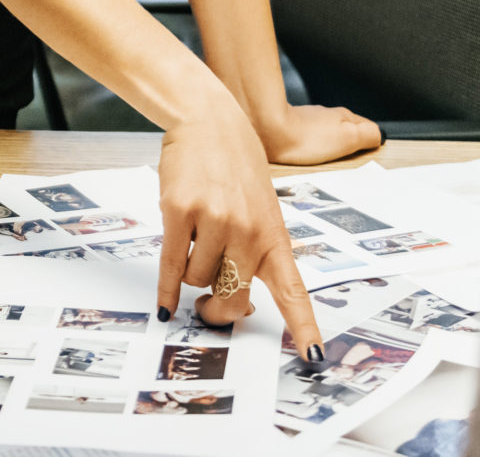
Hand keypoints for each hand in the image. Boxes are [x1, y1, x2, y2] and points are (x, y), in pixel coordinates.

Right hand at [154, 101, 323, 362]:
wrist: (209, 120)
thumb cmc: (236, 168)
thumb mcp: (261, 208)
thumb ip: (253, 251)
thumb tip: (233, 297)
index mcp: (274, 234)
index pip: (293, 290)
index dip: (304, 327)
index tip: (315, 359)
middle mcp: (247, 231)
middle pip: (233, 298)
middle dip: (218, 310)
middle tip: (210, 308)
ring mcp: (214, 220)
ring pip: (197, 279)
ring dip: (192, 272)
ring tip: (195, 242)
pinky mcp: (180, 211)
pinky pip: (170, 265)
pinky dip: (165, 291)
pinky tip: (163, 306)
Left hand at [257, 104, 380, 166]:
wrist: (268, 132)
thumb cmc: (306, 137)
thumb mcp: (348, 137)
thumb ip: (368, 135)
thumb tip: (379, 136)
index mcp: (344, 116)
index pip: (367, 126)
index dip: (371, 140)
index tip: (374, 152)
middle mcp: (327, 115)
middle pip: (347, 129)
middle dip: (353, 142)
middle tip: (356, 158)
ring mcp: (310, 121)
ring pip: (329, 132)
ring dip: (334, 145)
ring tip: (335, 159)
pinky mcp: (293, 129)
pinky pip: (312, 138)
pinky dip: (316, 146)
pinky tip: (313, 155)